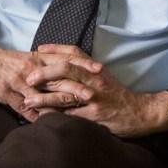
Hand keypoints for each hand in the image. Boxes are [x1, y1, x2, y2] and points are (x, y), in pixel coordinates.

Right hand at [0, 20, 88, 119]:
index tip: (99, 70)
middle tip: (94, 95)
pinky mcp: (7, 93)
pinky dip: (36, 116)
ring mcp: (19, 82)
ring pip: (43, 94)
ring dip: (59, 104)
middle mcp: (31, 69)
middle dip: (77, 87)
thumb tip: (57, 75)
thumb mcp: (23, 59)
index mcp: (37, 58)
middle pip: (58, 77)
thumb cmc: (0, 59)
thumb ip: (40, 66)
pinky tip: (46, 125)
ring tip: (75, 114)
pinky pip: (24, 107)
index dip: (82, 64)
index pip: (64, 59)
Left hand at [22, 48, 162, 136]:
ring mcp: (94, 97)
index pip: (73, 52)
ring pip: (66, 94)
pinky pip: (72, 115)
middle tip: (28, 77)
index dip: (55, 49)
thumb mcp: (104, 77)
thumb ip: (86, 70)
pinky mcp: (95, 115)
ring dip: (45, 97)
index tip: (38, 49)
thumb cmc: (118, 95)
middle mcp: (94, 79)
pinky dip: (56, 116)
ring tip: (28, 100)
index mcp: (95, 69)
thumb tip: (64, 65)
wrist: (140, 112)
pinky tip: (43, 118)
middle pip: (67, 69)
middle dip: (44, 72)